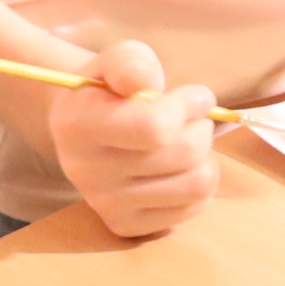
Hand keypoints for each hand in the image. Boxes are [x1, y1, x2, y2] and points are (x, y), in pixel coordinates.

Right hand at [47, 40, 223, 240]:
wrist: (84, 127)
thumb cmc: (111, 89)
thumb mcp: (118, 59)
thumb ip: (131, 62)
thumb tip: (144, 82)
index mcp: (80, 125)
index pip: (155, 127)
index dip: (188, 105)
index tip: (193, 95)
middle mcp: (87, 172)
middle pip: (185, 153)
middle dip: (200, 126)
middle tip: (189, 116)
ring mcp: (106, 204)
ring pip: (197, 183)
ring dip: (203, 155)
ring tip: (184, 140)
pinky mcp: (127, 225)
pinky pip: (194, 206)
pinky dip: (198, 181)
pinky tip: (179, 166)